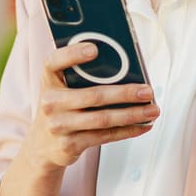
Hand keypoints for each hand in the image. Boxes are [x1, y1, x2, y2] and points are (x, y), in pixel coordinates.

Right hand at [24, 42, 158, 170]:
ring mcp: (58, 126)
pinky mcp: (69, 145)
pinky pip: (104, 136)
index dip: (72, 54)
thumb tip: (126, 69)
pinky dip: (127, 131)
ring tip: (152, 110)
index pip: (54, 62)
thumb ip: (81, 77)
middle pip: (92, 96)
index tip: (95, 49)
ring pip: (103, 119)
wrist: (42, 146)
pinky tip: (142, 125)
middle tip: (147, 91)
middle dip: (125, 93)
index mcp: (48, 81)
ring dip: (132, 114)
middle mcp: (50, 102)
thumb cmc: (61, 109)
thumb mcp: (61, 89)